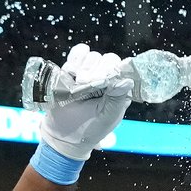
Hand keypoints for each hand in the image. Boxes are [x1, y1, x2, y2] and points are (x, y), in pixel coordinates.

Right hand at [39, 43, 133, 160]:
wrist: (63, 136)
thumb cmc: (90, 130)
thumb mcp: (108, 117)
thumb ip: (118, 99)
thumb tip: (127, 80)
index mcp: (119, 91)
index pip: (123, 70)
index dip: (114, 70)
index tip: (104, 80)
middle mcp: (105, 80)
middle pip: (108, 60)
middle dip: (98, 69)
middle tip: (87, 82)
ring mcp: (89, 74)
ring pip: (93, 56)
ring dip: (85, 66)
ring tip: (79, 82)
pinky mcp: (72, 71)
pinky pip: (78, 54)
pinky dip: (76, 57)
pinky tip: (73, 70)